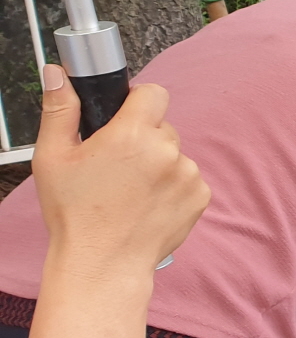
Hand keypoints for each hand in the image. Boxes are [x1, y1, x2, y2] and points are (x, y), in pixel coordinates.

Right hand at [32, 66, 207, 274]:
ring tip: (129, 190)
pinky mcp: (201, 196)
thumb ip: (61, 109)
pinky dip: (172, 186)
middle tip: (116, 166)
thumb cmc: (75, 213)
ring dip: (158, 164)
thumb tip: (58, 74)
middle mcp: (167, 151)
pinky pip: (188, 178)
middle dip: (143, 138)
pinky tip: (147, 204)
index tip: (123, 118)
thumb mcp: (53, 157)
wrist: (103, 263)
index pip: (153, 93)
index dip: (137, 102)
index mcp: (132, 134)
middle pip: (162, 126)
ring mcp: (189, 175)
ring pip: (175, 154)